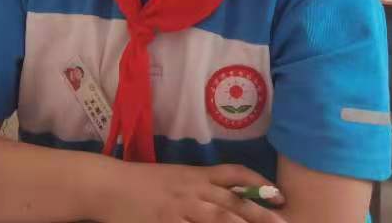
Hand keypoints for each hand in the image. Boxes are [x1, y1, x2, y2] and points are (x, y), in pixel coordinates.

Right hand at [108, 164, 285, 222]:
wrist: (108, 185)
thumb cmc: (140, 182)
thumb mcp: (174, 178)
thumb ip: (198, 186)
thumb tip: (223, 196)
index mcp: (195, 175)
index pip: (233, 174)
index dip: (258, 184)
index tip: (278, 195)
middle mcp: (192, 190)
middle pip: (232, 201)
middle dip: (260, 213)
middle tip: (283, 222)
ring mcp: (179, 208)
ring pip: (217, 218)